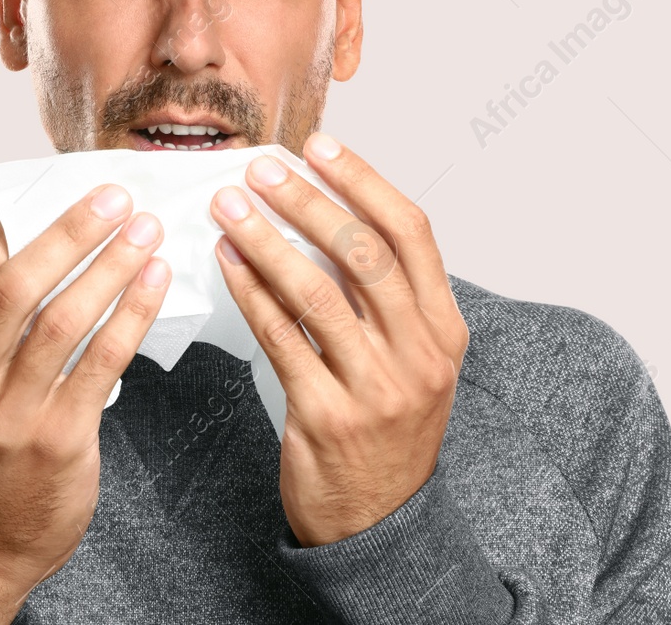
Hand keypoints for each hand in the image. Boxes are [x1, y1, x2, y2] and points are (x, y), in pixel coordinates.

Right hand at [0, 186, 171, 623]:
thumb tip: (44, 242)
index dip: (21, 222)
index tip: (62, 187)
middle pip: (17, 287)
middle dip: (70, 233)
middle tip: (115, 197)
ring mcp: (8, 414)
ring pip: (62, 320)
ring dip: (110, 266)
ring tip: (146, 231)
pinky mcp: (57, 438)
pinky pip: (102, 362)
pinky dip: (131, 313)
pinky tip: (154, 282)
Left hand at [209, 133, 468, 547]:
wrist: (381, 524)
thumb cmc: (387, 427)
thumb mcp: (410, 360)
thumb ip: (381, 297)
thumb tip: (322, 215)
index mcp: (444, 330)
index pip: (411, 234)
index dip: (364, 182)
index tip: (320, 146)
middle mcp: (419, 355)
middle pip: (363, 254)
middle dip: (308, 201)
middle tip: (263, 168)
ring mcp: (375, 388)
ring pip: (316, 293)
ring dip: (266, 240)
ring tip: (229, 206)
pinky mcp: (326, 417)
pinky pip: (281, 339)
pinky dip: (250, 293)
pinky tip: (225, 262)